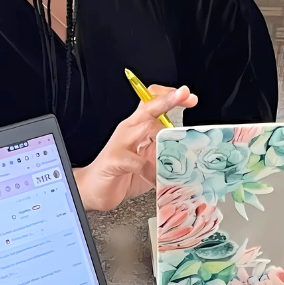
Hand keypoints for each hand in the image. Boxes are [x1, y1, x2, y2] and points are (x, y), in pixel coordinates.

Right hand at [73, 85, 197, 210]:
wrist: (92, 189)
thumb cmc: (123, 172)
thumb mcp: (151, 158)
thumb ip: (167, 149)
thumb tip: (190, 147)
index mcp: (138, 126)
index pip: (152, 101)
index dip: (170, 96)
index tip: (188, 96)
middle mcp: (129, 129)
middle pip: (150, 107)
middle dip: (170, 100)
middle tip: (186, 95)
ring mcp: (121, 142)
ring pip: (146, 127)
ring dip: (166, 138)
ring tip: (178, 154)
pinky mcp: (115, 159)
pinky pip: (138, 161)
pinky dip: (151, 171)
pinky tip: (156, 180)